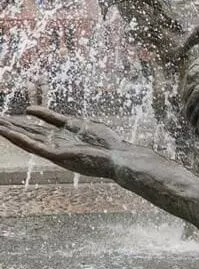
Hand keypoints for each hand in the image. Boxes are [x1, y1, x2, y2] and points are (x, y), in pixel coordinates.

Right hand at [0, 107, 130, 178]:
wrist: (117, 158)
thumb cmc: (104, 143)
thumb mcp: (78, 124)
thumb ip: (56, 118)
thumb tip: (32, 110)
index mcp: (61, 137)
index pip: (35, 128)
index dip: (20, 122)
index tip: (6, 117)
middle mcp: (55, 144)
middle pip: (28, 133)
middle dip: (11, 126)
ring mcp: (55, 150)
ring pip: (27, 140)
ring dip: (11, 132)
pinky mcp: (58, 156)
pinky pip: (36, 146)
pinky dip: (21, 140)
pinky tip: (9, 133)